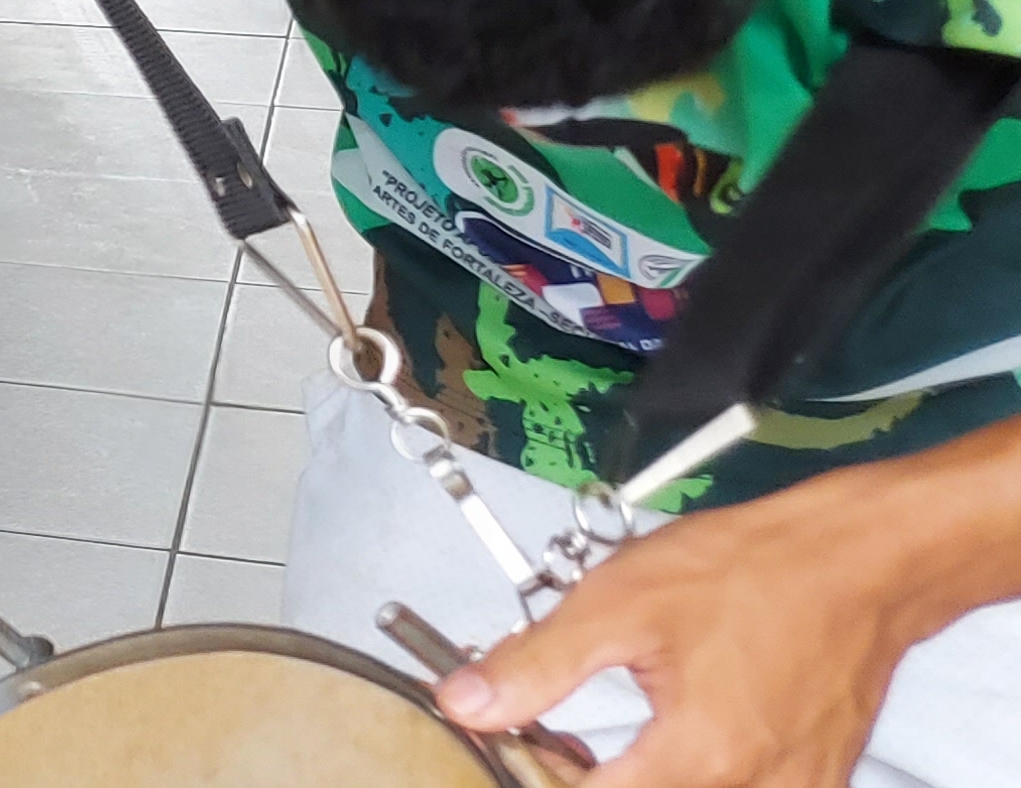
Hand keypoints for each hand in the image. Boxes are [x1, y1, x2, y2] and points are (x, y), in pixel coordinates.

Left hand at [440, 474, 924, 787]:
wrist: (859, 560)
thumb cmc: (756, 572)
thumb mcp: (618, 604)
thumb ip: (536, 665)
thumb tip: (465, 703)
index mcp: (699, 757)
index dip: (536, 774)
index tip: (513, 742)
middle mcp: (752, 787)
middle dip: (580, 779)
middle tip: (548, 742)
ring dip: (633, 781)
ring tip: (592, 746)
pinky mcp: (814, 779)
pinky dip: (688, 776)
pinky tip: (663, 741)